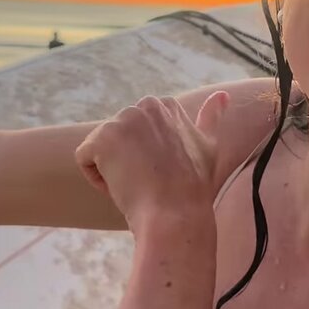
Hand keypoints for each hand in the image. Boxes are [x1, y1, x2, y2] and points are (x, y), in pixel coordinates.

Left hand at [74, 91, 229, 237]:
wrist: (176, 214)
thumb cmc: (193, 187)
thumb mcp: (208, 145)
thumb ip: (211, 117)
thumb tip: (223, 94)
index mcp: (166, 105)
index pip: (138, 133)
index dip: (149, 158)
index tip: (164, 173)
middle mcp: (144, 105)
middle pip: (119, 139)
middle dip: (129, 161)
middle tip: (151, 181)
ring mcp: (123, 119)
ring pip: (103, 149)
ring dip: (114, 170)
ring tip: (138, 185)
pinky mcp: (103, 137)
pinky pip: (85, 159)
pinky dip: (97, 178)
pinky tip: (120, 187)